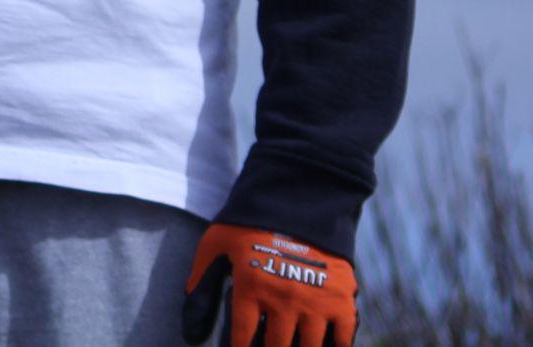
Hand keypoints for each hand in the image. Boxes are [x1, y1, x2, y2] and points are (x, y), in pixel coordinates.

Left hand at [183, 223, 357, 346]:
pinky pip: (343, 339)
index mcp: (251, 288)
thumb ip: (201, 286)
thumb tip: (189, 331)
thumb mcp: (215, 247)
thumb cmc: (249, 225)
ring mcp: (315, 302)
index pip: (242, 336)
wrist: (298, 201)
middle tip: (268, 345)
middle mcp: (283, 300)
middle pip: (276, 346)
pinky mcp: (341, 299)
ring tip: (291, 345)